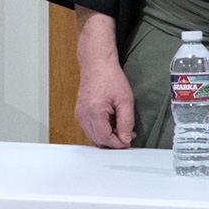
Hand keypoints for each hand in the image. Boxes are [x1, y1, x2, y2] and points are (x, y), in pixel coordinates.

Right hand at [72, 7, 134, 146]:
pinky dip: (101, 131)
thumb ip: (126, 123)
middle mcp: (83, 115)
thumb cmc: (110, 77)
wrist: (96, 63)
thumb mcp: (125, 100)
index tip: (129, 142)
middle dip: (113, 143)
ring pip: (93, 137)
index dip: (119, 144)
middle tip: (128, 136)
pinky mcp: (80, 113)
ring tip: (121, 128)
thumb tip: (126, 139)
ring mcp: (79, 114)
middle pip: (97, 141)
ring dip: (107, 137)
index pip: (105, 139)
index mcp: (93, 112)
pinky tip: (112, 124)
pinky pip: (90, 129)